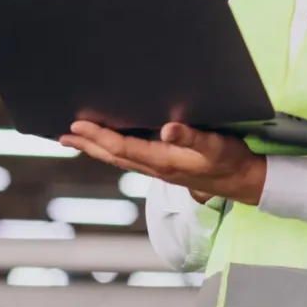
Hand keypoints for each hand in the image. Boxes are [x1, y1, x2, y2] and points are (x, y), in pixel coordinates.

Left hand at [60, 121, 265, 205]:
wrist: (244, 182)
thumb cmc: (230, 160)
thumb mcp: (215, 145)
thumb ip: (191, 137)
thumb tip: (167, 129)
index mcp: (163, 161)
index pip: (121, 148)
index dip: (98, 136)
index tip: (76, 125)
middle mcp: (155, 167)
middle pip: (112, 156)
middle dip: (87, 144)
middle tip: (62, 135)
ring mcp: (159, 169)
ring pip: (119, 158)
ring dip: (96, 148)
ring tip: (76, 139)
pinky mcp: (165, 167)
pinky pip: (131, 158)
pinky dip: (113, 150)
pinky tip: (110, 143)